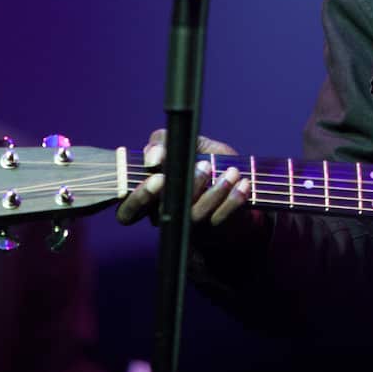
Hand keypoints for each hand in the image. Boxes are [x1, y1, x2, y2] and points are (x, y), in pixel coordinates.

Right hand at [115, 129, 249, 227]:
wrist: (236, 184)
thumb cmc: (204, 161)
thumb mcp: (185, 145)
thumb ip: (164, 142)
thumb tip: (154, 154)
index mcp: (149, 198)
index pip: (128, 211)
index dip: (138, 197)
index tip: (158, 173)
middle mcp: (165, 215)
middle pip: (162, 213)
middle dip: (184, 189)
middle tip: (203, 166)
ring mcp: (188, 225)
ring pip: (194, 215)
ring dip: (215, 190)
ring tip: (231, 171)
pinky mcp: (213, 229)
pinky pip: (221, 218)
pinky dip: (234, 199)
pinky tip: (243, 184)